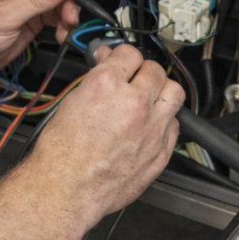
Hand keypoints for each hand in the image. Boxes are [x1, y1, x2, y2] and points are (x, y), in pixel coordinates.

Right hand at [28, 45, 183, 231]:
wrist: (68, 187)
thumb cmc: (63, 150)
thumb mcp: (72, 100)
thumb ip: (96, 78)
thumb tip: (107, 65)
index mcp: (107, 84)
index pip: (129, 52)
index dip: (122, 55)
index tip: (120, 59)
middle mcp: (133, 103)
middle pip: (155, 69)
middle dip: (142, 69)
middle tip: (133, 76)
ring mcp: (152, 128)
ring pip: (174, 92)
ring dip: (161, 90)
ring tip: (149, 95)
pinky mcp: (161, 151)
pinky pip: (175, 125)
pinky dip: (165, 120)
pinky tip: (150, 123)